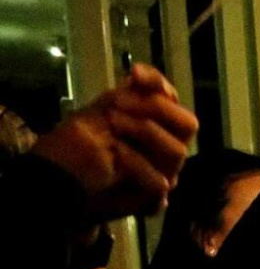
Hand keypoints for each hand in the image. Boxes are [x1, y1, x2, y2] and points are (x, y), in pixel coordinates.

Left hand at [31, 64, 198, 217]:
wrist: (63, 179)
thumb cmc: (84, 141)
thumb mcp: (103, 110)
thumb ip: (128, 92)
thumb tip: (138, 71)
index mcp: (158, 121)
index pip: (171, 98)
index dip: (158, 84)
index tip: (134, 74)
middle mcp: (168, 145)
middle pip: (187, 124)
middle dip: (155, 109)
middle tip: (119, 105)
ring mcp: (164, 171)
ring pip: (177, 151)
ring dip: (144, 134)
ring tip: (112, 130)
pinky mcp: (154, 197)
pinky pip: (160, 184)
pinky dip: (140, 169)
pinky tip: (116, 160)